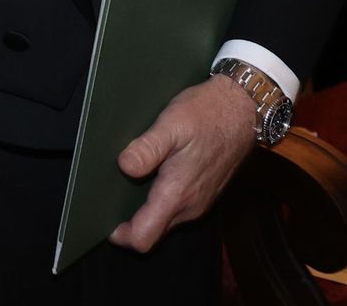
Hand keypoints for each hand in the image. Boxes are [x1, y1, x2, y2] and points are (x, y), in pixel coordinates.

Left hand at [109, 74, 256, 252]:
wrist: (243, 109)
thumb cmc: (207, 114)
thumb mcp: (172, 124)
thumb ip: (148, 148)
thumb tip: (124, 167)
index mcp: (177, 194)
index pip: (143, 238)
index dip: (121, 235)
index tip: (103, 217)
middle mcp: (189, 207)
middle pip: (152, 231)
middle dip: (129, 220)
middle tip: (108, 194)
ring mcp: (199, 202)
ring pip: (164, 219)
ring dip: (145, 207)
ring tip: (126, 180)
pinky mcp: (204, 193)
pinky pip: (177, 207)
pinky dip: (161, 197)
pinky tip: (152, 173)